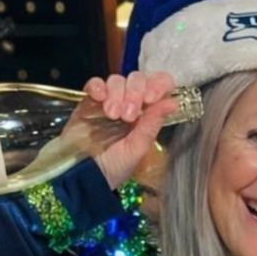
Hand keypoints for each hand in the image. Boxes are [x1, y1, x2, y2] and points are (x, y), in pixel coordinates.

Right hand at [82, 71, 179, 190]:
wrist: (83, 175)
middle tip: (127, 116)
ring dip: (116, 94)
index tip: (151, 98)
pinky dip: (98, 86)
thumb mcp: (138, 148)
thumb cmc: (114, 167)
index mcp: (147, 114)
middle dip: (134, 93)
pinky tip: (99, 97)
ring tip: (112, 115)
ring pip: (117, 80)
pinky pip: (94, 83)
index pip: (159, 86)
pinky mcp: (88, 101)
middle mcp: (130, 104)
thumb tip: (173, 102)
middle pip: (137, 79)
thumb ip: (152, 123)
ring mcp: (109, 101)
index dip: (158, 85)